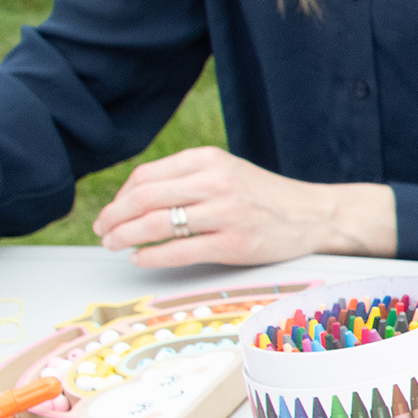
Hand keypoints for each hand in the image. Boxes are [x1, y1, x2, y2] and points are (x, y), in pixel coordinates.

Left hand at [92, 147, 395, 267]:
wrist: (314, 215)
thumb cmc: (266, 197)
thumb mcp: (227, 171)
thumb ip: (188, 178)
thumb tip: (135, 198)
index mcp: (209, 159)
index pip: (147, 175)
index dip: (120, 196)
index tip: (112, 211)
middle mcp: (216, 182)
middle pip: (145, 198)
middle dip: (114, 217)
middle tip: (102, 230)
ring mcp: (225, 213)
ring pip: (157, 224)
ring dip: (126, 236)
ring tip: (114, 244)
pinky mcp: (234, 243)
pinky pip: (179, 251)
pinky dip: (151, 256)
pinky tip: (141, 258)